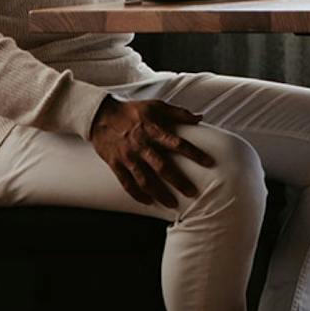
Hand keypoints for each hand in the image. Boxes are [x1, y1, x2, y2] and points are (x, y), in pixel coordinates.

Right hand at [88, 95, 212, 206]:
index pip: (177, 143)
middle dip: (179, 182)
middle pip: (163, 167)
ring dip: (160, 194)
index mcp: (153, 130)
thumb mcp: (156, 106)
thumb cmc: (132, 110)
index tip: (208, 163)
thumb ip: (178, 113)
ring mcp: (128, 157)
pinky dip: (138, 195)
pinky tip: (149, 202)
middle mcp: (141, 145)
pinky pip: (127, 184)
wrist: (100, 116)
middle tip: (192, 192)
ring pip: (145, 180)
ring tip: (173, 204)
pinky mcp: (116, 164)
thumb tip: (199, 118)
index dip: (194, 153)